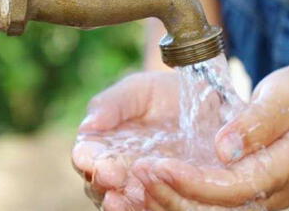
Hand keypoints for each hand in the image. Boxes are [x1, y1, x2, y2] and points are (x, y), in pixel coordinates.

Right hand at [72, 71, 183, 209]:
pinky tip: (153, 204)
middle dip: (104, 182)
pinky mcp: (165, 195)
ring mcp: (139, 186)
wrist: (202, 103)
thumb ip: (112, 104)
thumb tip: (88, 125)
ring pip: (124, 201)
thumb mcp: (138, 90)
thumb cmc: (161, 93)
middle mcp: (115, 170)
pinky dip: (149, 207)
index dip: (89, 160)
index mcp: (100, 144)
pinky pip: (153, 207)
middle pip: (99, 184)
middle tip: (115, 178)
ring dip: (125, 201)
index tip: (99, 161)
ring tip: (127, 196)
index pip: (86, 156)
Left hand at [131, 65, 288, 209]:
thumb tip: (224, 148)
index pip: (235, 187)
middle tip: (134, 174)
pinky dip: (169, 201)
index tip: (158, 165)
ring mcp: (254, 199)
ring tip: (127, 187)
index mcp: (287, 167)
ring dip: (164, 204)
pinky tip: (139, 191)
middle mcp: (270, 193)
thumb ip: (259, 120)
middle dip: (170, 197)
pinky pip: (201, 207)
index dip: (194, 182)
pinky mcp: (237, 196)